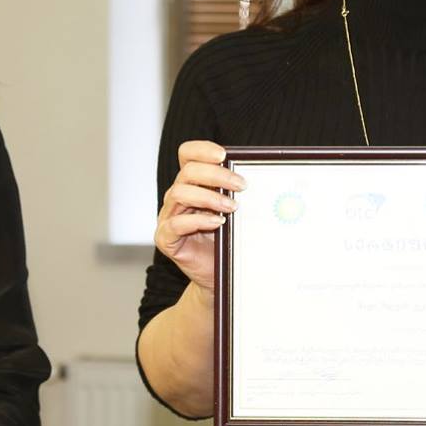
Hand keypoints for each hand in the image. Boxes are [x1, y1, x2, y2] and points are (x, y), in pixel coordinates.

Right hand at [153, 140, 242, 294]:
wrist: (218, 275)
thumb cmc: (226, 241)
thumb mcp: (234, 211)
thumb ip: (237, 193)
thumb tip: (259, 175)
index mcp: (192, 184)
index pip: (187, 155)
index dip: (202, 150)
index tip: (224, 155)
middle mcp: (177, 197)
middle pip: (187, 172)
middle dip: (216, 174)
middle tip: (241, 185)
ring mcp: (168, 217)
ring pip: (179, 193)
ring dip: (209, 197)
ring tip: (232, 207)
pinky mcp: (165, 238)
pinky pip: (176, 224)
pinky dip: (198, 220)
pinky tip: (217, 223)